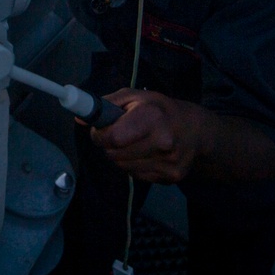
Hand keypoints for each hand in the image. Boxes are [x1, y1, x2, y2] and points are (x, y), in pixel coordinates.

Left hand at [88, 88, 205, 183]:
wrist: (195, 130)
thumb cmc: (159, 109)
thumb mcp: (134, 96)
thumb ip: (105, 105)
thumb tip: (79, 118)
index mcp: (152, 118)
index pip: (113, 137)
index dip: (100, 135)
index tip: (100, 130)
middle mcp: (162, 142)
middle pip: (115, 155)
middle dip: (108, 145)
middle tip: (117, 135)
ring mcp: (168, 162)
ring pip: (122, 167)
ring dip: (119, 156)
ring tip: (133, 142)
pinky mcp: (171, 177)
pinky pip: (135, 175)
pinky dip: (132, 165)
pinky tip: (144, 153)